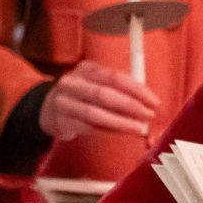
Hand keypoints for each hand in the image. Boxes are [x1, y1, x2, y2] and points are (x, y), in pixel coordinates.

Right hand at [39, 61, 157, 142]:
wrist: (48, 109)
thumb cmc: (82, 95)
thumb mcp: (97, 83)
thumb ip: (118, 89)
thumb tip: (146, 102)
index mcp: (86, 69)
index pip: (114, 77)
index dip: (136, 90)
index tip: (154, 102)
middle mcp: (72, 83)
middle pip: (104, 94)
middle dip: (130, 106)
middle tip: (149, 115)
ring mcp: (64, 103)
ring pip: (95, 114)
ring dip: (120, 122)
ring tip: (138, 128)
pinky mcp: (61, 122)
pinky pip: (88, 127)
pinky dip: (107, 130)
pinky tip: (122, 132)